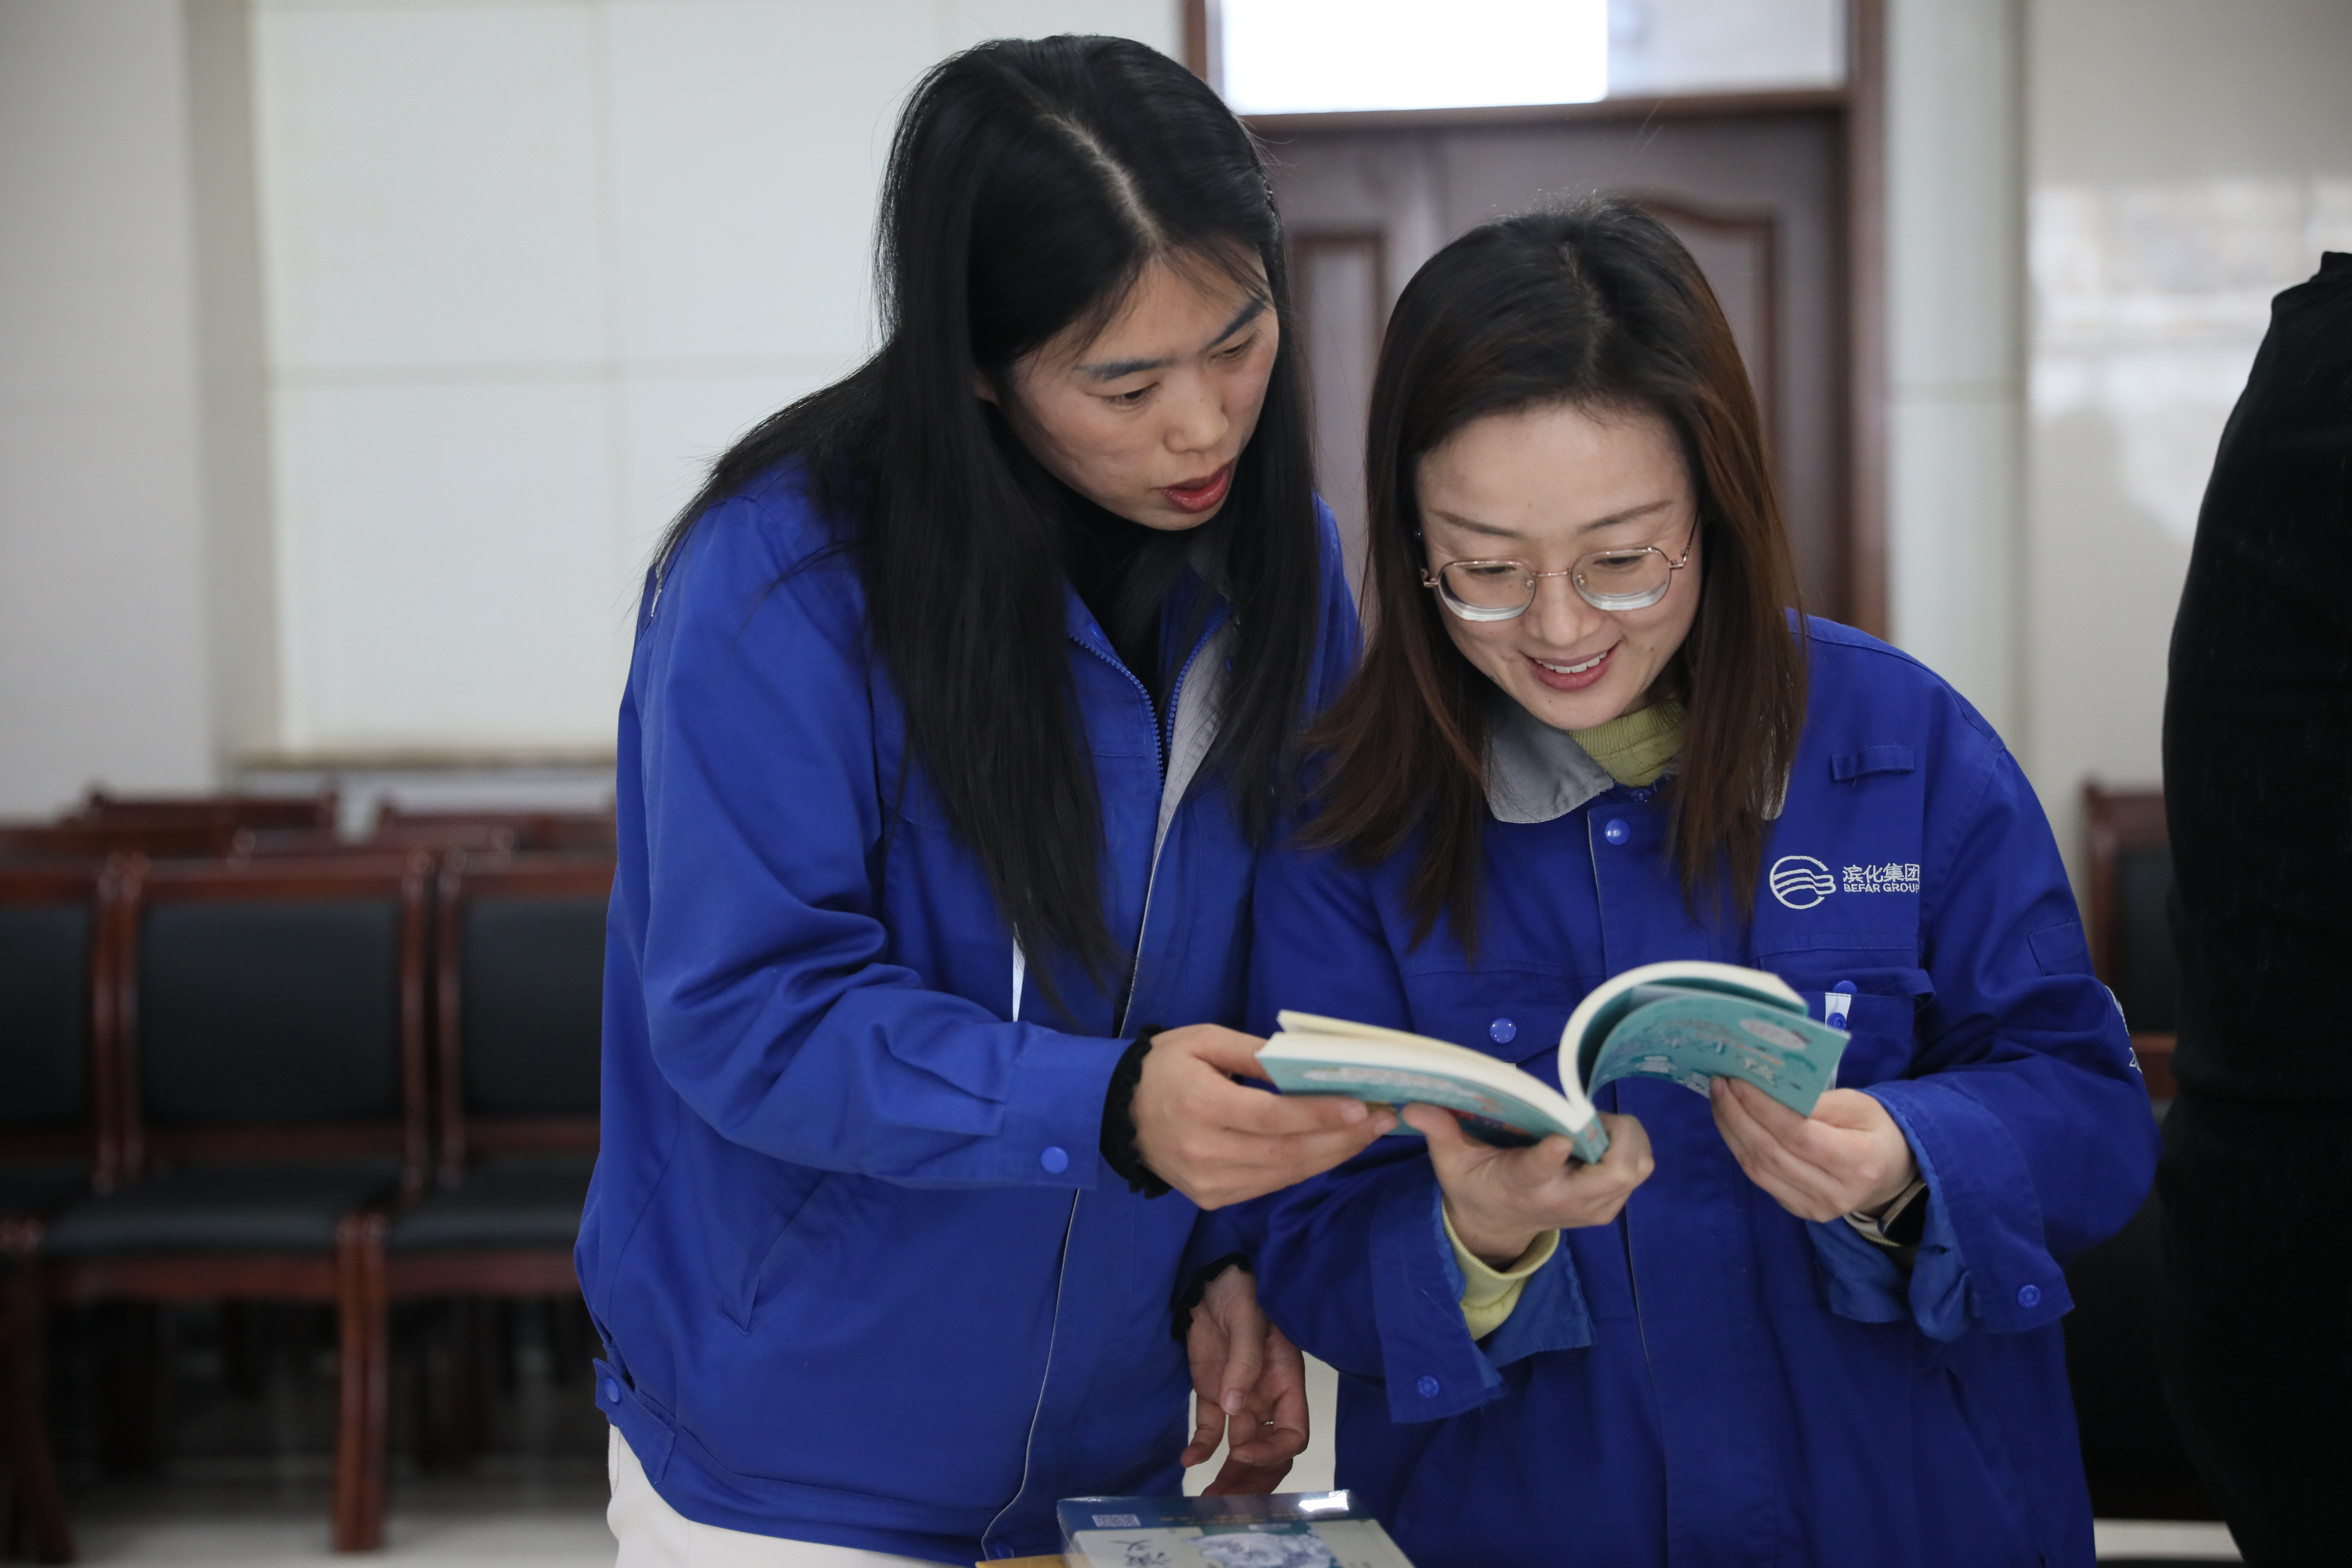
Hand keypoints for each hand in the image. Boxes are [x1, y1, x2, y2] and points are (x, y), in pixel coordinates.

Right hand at [1131, 1026, 1395, 1209]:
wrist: (1118, 1114)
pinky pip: (1269, 1185)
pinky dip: (1305, 1168)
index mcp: (1200, 1106)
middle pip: (1287, 1152)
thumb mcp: (1204, 1040)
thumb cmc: (1164, 1067)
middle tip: (1383, 1118)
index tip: (1360, 1105)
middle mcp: (1204, 1152)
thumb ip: (1255, 1054)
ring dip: (1332, 1155)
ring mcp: (1208, 1182)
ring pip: (1284, 1174)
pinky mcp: (1212, 1198)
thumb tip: (1305, 1063)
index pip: (1271, 1117)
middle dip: (1342, 1137)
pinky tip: (1332, 1149)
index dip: (1318, 1114)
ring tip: (1369, 1133)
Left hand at [1181, 1265, 1306, 1493]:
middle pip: (1269, 1451)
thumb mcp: (1248, 1320)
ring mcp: (1239, 1399)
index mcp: (1286, 1382)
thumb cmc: (1241, 1293)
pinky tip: (1187, 1461)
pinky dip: (1201, 1449)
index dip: (1272, 1450)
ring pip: (1240, 1449)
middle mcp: (1267, 1399)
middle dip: (1253, 1479)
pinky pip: (1211, 1431)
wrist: (1210, 1280)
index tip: (1243, 1452)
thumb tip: (1235, 1406)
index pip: (1292, 1432)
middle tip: (1229, 1502)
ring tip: (1209, 1498)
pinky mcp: (1212, 1396)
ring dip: (1229, 1475)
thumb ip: (1244, 1362)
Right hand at [1403, 1104, 1652, 1264]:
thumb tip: (1414, 1106)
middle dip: (1617, 1135)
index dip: (1553, 1156)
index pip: (1540, 1172)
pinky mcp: (1608, 1208)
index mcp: (1522, 1186)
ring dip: (1626, 1139)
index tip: (1562, 1137)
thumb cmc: (1475, 1185)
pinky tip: (1602, 1140)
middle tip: (1591, 1115)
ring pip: (1635, 1169)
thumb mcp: (1451, 1162)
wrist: (1496, 1227)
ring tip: (1596, 1126)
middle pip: (1614, 1172)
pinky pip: (1638, 1172)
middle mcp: (1564, 1201)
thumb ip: (1440, 1133)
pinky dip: (1630, 1149)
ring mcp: (1592, 1208)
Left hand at [1709, 1079, 1916, 1221]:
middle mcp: (1835, 1192)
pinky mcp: (1799, 1210)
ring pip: (1757, 1168)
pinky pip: (1759, 1178)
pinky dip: (1740, 1148)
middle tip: (1720, 1083)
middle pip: (1771, 1152)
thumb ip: (1817, 1101)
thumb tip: (1768, 1088)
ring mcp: (1814, 1207)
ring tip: (1719, 1097)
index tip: (1738, 1079)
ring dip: (1731, 1130)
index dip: (1761, 1107)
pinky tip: (1731, 1122)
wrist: (1890, 1172)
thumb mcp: (1859, 1105)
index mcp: (1859, 1163)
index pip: (1797, 1135)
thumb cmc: (1875, 1130)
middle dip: (1737, 1114)